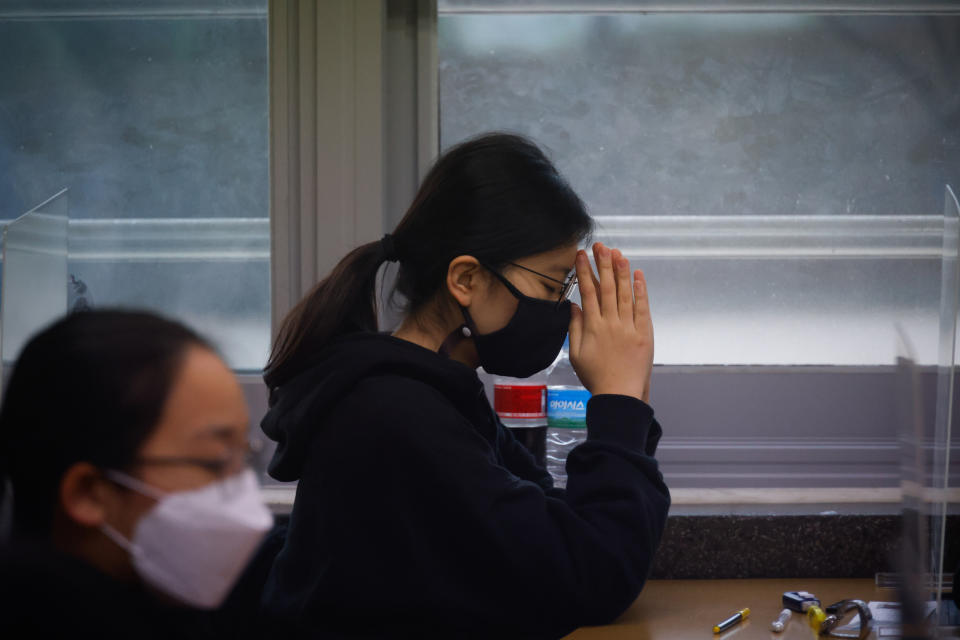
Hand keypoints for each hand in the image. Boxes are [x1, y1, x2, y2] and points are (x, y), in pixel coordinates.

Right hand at [568, 242, 653, 403]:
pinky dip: (640, 290)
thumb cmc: (595, 377)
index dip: (584, 271)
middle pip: (607, 287)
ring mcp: (628, 327)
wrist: (619, 394)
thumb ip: (575, 328)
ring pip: (625, 293)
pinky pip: (642, 308)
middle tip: (600, 245)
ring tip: (618, 253)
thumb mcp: (576, 354)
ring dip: (621, 271)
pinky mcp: (644, 333)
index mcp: (592, 326)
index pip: (588, 292)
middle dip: (603, 264)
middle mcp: (610, 322)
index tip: (581, 255)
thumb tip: (574, 306)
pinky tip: (638, 275)